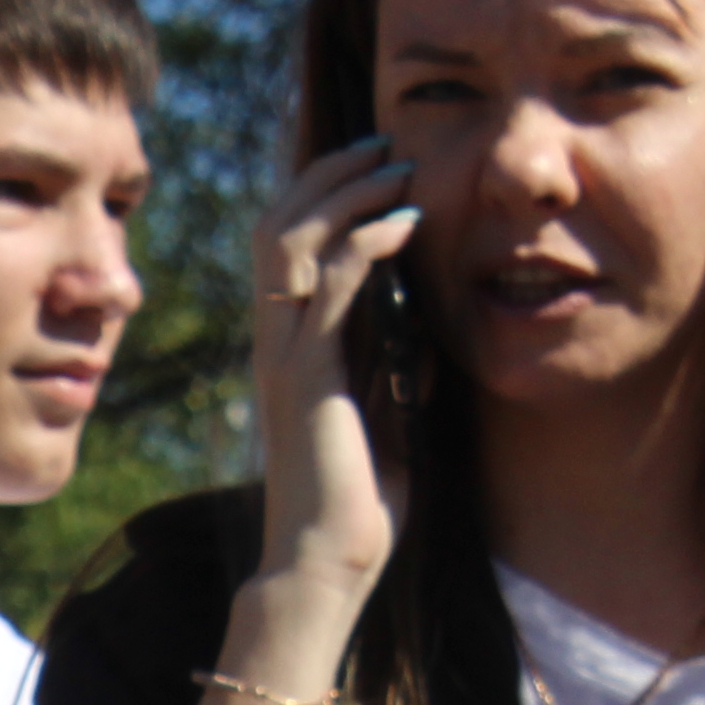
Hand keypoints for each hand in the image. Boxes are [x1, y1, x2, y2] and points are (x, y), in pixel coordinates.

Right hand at [247, 132, 422, 597]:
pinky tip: (404, 225)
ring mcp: (285, 356)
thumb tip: (428, 327)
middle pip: (276, 224)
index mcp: (291, 348)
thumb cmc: (360, 500)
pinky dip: (365, 244)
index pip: (287, 245)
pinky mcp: (307, 375)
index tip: (381, 165)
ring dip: (345, 194)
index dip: (326, 193)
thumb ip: (397, 365)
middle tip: (385, 145)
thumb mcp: (390, 412)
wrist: (330, 559)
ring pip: (290, 241)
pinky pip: (326, 288)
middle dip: (330, 174)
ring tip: (396, 169)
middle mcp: (276, 342)